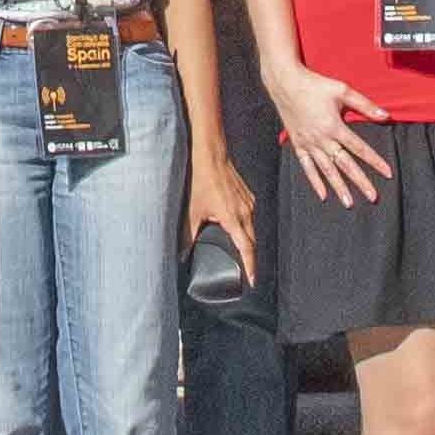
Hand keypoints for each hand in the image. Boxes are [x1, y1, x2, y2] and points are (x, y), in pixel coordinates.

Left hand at [185, 150, 261, 282]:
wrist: (210, 154)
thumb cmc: (201, 179)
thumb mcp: (191, 210)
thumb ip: (187, 236)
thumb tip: (182, 254)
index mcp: (234, 218)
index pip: (247, 249)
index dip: (250, 266)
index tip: (252, 280)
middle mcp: (246, 211)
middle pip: (252, 241)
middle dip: (249, 258)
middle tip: (245, 272)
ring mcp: (248, 202)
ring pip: (251, 228)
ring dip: (246, 241)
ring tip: (239, 252)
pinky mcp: (247, 196)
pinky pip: (249, 216)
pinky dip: (244, 226)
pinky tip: (234, 228)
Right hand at [265, 60, 389, 205]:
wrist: (285, 83)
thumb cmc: (315, 85)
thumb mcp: (343, 91)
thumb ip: (365, 105)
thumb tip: (386, 116)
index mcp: (334, 126)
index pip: (360, 148)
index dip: (375, 161)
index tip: (388, 173)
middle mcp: (322, 139)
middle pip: (345, 165)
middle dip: (360, 182)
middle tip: (372, 197)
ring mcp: (309, 144)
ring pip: (326, 170)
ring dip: (339, 187)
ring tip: (349, 202)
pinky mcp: (298, 145)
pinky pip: (307, 167)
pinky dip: (315, 181)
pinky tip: (323, 194)